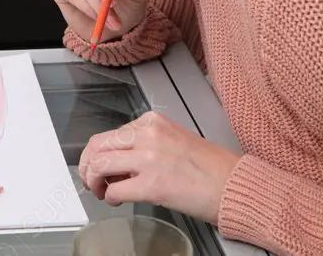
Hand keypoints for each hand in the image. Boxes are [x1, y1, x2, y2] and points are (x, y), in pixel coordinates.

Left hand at [78, 111, 240, 224]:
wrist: (235, 186)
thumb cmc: (211, 168)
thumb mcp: (173, 140)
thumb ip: (145, 143)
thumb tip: (119, 159)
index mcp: (153, 122)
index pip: (111, 133)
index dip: (98, 153)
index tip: (98, 164)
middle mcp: (148, 135)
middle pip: (98, 146)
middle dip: (87, 165)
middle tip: (91, 179)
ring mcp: (149, 159)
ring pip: (99, 165)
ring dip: (93, 181)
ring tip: (101, 191)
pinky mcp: (152, 185)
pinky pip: (115, 190)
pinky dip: (110, 197)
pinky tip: (118, 200)